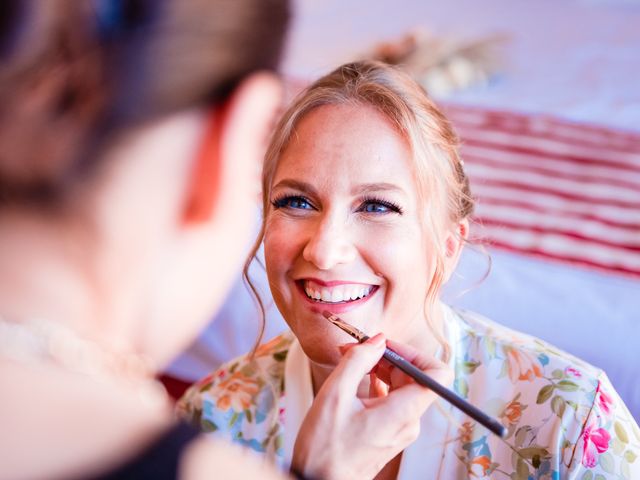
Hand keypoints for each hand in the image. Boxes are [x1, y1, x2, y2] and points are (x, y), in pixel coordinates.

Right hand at [291, 334, 452, 479]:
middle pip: (415, 376)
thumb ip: (358, 361)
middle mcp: (408, 422)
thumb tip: (377, 340)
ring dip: (380, 369)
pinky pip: (392, 400)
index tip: (386, 346)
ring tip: (351, 361)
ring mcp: (400, 429)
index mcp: (403, 413)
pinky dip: (377, 384)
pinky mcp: (390, 433)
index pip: (438, 375)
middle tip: (357, 348)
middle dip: (388, 356)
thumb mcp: (334, 395)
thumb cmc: (323, 449)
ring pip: (402, 387)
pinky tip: (356, 379)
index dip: (415, 353)